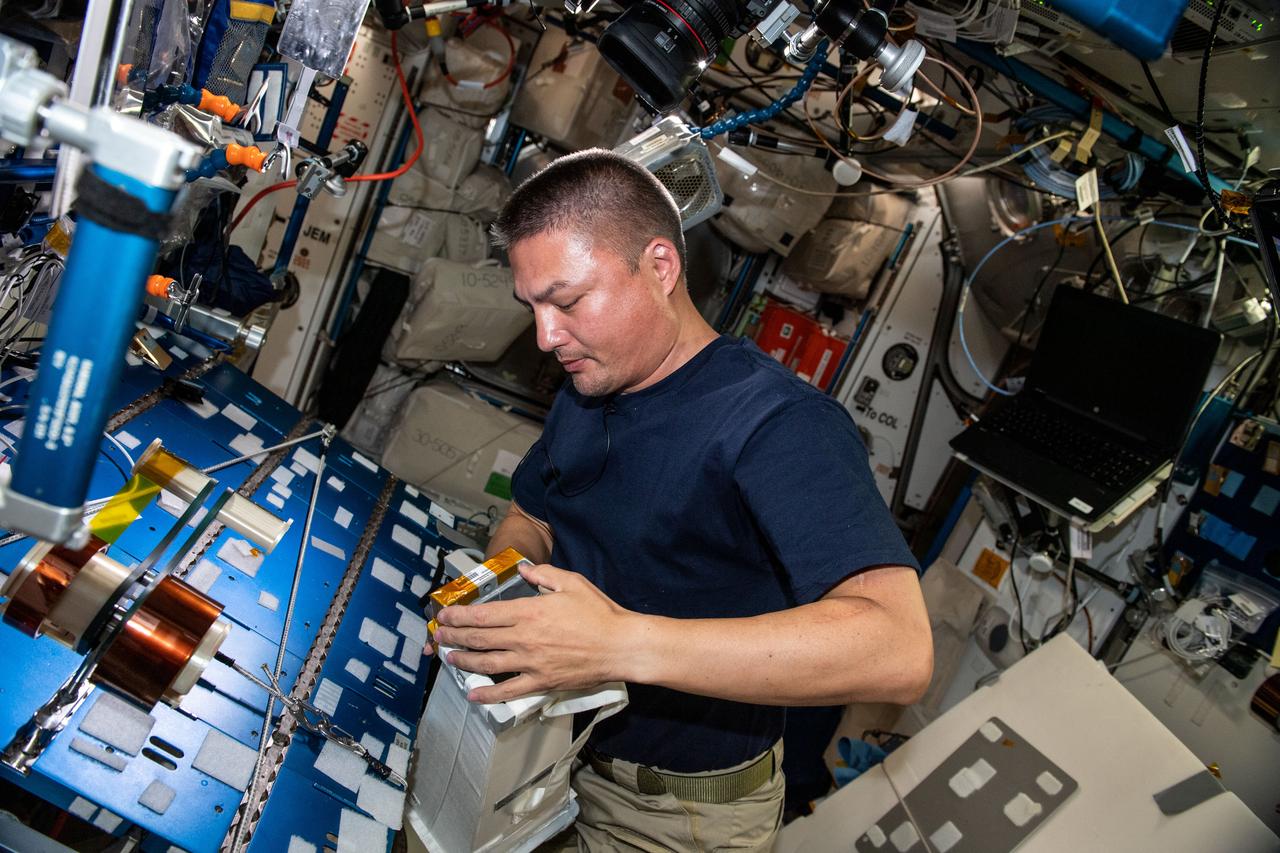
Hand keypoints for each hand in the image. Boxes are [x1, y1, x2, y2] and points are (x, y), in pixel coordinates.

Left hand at [432, 563, 639, 703]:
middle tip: (439, 637)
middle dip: (454, 637)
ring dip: (464, 661)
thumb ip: (543, 574)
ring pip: (487, 663)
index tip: (445, 616)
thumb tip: (523, 569)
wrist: (620, 646)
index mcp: (529, 611)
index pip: (484, 615)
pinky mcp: (541, 682)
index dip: (460, 616)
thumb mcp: (572, 583)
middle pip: (479, 638)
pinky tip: (473, 694)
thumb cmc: (599, 613)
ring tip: (450, 659)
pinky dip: (488, 694)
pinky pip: (508, 691)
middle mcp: (524, 638)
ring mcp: (531, 662)